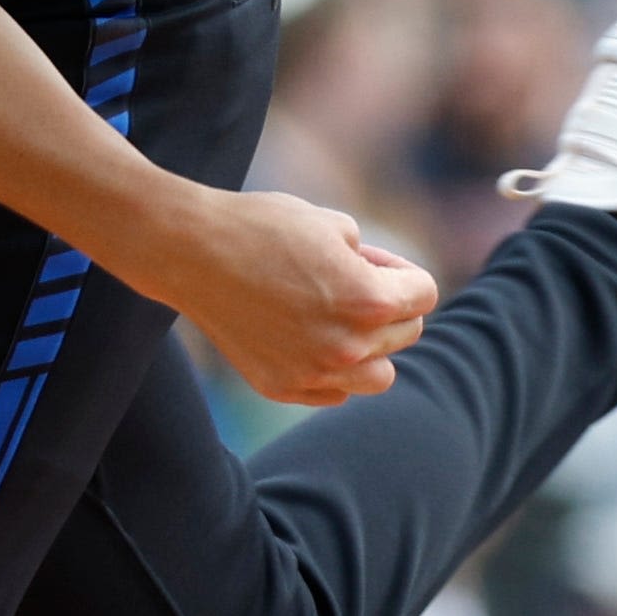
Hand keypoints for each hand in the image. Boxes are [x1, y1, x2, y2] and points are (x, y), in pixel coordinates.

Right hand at [138, 187, 435, 406]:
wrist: (191, 252)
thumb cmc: (262, 227)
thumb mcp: (333, 224)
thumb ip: (372, 259)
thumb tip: (384, 283)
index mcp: (370, 300)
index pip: (425, 294)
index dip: (401, 269)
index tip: (369, 259)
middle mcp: (348, 346)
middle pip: (407, 333)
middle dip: (389, 305)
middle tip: (345, 279)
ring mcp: (314, 373)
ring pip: (379, 376)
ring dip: (372, 348)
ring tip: (339, 319)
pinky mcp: (282, 387)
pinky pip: (334, 391)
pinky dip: (333, 370)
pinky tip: (308, 338)